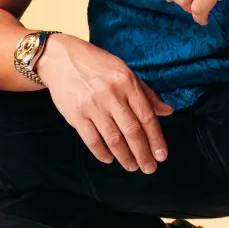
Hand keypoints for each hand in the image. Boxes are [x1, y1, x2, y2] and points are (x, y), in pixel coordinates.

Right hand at [36, 34, 173, 173]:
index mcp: (127, 82)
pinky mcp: (75, 115)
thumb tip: (167, 111)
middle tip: (149, 168)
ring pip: (113, 139)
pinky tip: (109, 159)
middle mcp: (111, 94)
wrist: (61, 58)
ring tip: (132, 167)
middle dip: (143, 153)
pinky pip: (92, 140)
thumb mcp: (125, 71)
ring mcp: (92, 105)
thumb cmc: (97, 65)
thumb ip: (146, 93)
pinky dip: (102, 153)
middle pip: (132, 131)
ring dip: (125, 157)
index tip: (161, 155)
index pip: (146, 116)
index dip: (156, 139)